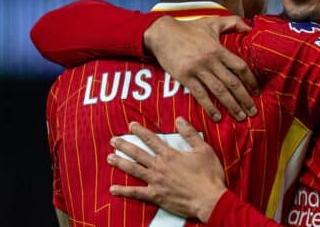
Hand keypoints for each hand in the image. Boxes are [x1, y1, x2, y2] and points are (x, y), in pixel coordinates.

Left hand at [108, 119, 226, 222]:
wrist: (209, 199)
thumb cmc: (209, 174)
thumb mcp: (203, 149)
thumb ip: (190, 134)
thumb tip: (179, 119)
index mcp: (170, 155)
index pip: (151, 139)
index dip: (140, 131)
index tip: (131, 125)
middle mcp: (159, 166)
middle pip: (138, 153)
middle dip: (124, 145)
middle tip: (113, 140)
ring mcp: (155, 182)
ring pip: (134, 170)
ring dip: (120, 163)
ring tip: (110, 157)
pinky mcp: (155, 196)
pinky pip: (136, 193)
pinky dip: (123, 191)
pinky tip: (113, 189)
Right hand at [144, 15, 258, 120]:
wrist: (162, 33)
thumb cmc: (189, 28)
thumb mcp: (212, 22)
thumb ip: (232, 23)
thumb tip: (250, 27)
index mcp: (218, 49)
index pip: (240, 67)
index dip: (250, 80)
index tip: (256, 91)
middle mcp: (210, 61)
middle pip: (232, 83)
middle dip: (244, 99)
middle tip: (253, 111)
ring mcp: (197, 70)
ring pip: (219, 91)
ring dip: (231, 106)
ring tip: (240, 117)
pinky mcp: (185, 77)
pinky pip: (200, 95)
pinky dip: (209, 107)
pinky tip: (217, 117)